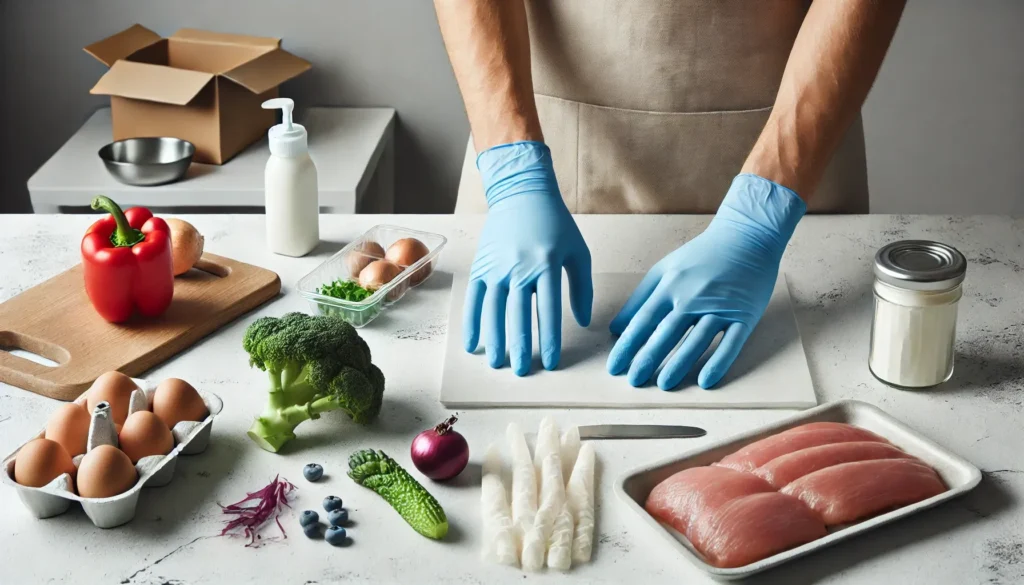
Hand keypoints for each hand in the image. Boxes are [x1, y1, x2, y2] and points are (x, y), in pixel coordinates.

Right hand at [464, 141, 592, 374]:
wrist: (521, 193)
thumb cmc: (554, 224)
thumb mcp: (577, 252)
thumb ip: (582, 287)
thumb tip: (583, 321)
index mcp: (547, 265)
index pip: (548, 311)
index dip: (549, 340)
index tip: (550, 362)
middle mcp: (519, 268)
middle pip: (518, 316)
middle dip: (520, 347)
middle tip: (521, 372)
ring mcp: (496, 268)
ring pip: (493, 311)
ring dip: (494, 340)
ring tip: (497, 364)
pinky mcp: (481, 267)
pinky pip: (474, 299)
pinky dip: (472, 322)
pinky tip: (473, 344)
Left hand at [607, 174, 805, 389]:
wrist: (747, 236)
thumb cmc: (702, 255)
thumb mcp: (665, 269)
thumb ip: (640, 298)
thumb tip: (616, 328)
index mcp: (671, 286)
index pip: (644, 321)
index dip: (628, 345)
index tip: (614, 367)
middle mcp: (693, 297)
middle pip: (667, 333)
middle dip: (648, 359)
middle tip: (634, 381)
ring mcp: (721, 307)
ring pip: (697, 341)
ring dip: (679, 365)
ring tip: (664, 385)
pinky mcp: (744, 315)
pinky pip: (731, 343)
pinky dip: (718, 363)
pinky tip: (705, 381)